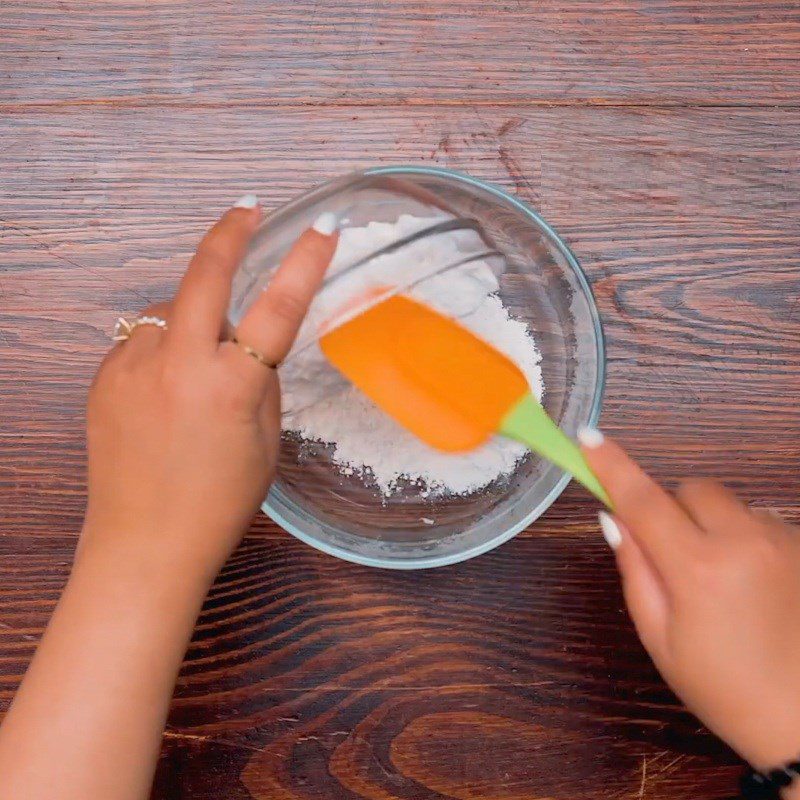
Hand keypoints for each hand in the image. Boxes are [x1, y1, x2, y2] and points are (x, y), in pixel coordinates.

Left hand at [83, 200, 336, 586]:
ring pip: (171, 309)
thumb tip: (249, 343)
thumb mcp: (265, 443)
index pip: (279, 307)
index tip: (322, 227)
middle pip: (204, 273)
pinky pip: (143, 339)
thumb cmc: (218, 504)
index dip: (305, 260)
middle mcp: (178, 366)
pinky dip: (164, 345)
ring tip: (205, 359)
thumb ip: (260, 382)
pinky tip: (169, 384)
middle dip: (229, 233)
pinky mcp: (104, 378)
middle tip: (247, 210)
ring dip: (195, 314)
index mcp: (230, 387)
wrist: (143, 546)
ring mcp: (132, 368)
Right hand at [581, 430, 799, 778]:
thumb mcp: (660, 639)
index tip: (588, 436)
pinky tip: (754, 586)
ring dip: (712, 524)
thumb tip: (614, 518)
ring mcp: (783, 541)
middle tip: (673, 557)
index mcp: (697, 567)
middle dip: (673, 509)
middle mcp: (744, 541)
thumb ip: (635, 570)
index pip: (643, 500)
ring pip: (728, 504)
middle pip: (690, 489)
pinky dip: (744, 538)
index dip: (611, 465)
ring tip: (722, 582)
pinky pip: (761, 521)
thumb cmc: (723, 688)